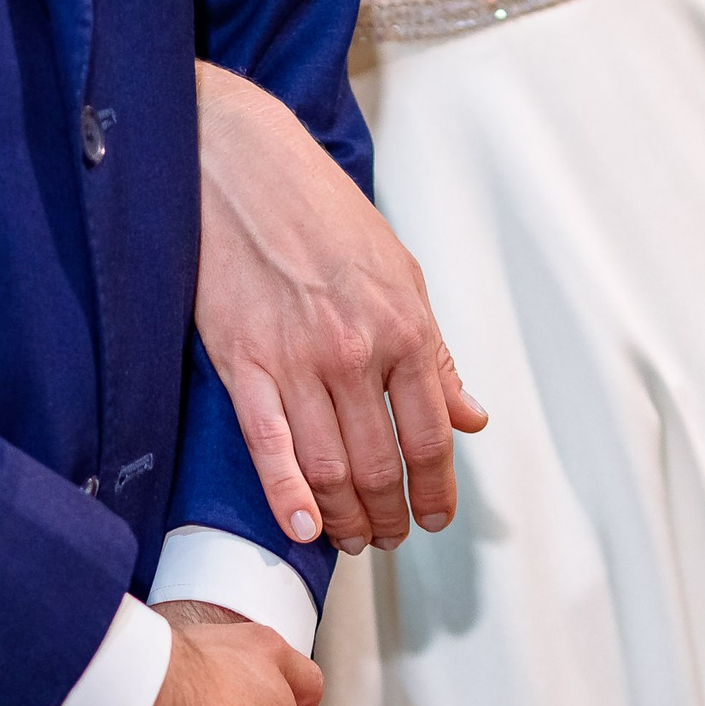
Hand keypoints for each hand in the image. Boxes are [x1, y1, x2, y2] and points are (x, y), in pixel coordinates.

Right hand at [195, 60, 486, 554]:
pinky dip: (288, 496)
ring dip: (346, 518)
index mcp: (404, 327)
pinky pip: (270, 446)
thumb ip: (434, 352)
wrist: (236, 166)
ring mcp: (297, 361)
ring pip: (330, 467)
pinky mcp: (243, 363)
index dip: (437, 489)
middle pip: (381, 464)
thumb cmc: (317, 211)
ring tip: (353, 539)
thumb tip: (468, 413)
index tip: (434, 515)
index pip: (432, 435)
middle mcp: (356, 351)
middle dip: (392, 514)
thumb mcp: (399, 272)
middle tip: (391, 537)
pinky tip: (302, 527)